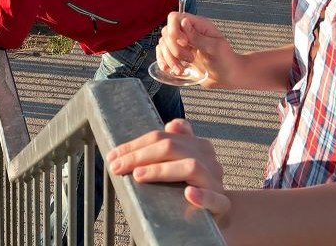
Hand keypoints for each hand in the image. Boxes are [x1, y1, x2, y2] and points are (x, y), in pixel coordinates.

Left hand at [106, 119, 230, 217]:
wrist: (217, 211)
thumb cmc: (193, 185)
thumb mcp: (182, 161)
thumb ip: (175, 142)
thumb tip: (172, 124)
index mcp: (198, 145)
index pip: (162, 138)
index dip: (135, 145)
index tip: (113, 156)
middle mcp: (208, 159)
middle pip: (172, 148)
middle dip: (140, 156)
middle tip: (117, 167)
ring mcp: (215, 181)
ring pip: (191, 167)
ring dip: (161, 170)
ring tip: (138, 175)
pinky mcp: (221, 204)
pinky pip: (215, 199)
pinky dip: (202, 196)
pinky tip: (189, 194)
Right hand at [158, 12, 237, 88]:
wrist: (228, 76)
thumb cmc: (226, 60)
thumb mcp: (215, 48)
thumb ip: (198, 36)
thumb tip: (184, 21)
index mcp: (198, 25)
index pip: (175, 17)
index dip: (174, 30)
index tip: (185, 43)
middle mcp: (188, 32)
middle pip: (166, 32)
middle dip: (173, 48)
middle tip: (190, 59)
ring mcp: (182, 44)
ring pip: (163, 44)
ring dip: (169, 58)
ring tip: (181, 69)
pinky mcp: (178, 55)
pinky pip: (162, 54)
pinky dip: (163, 62)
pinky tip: (169, 69)